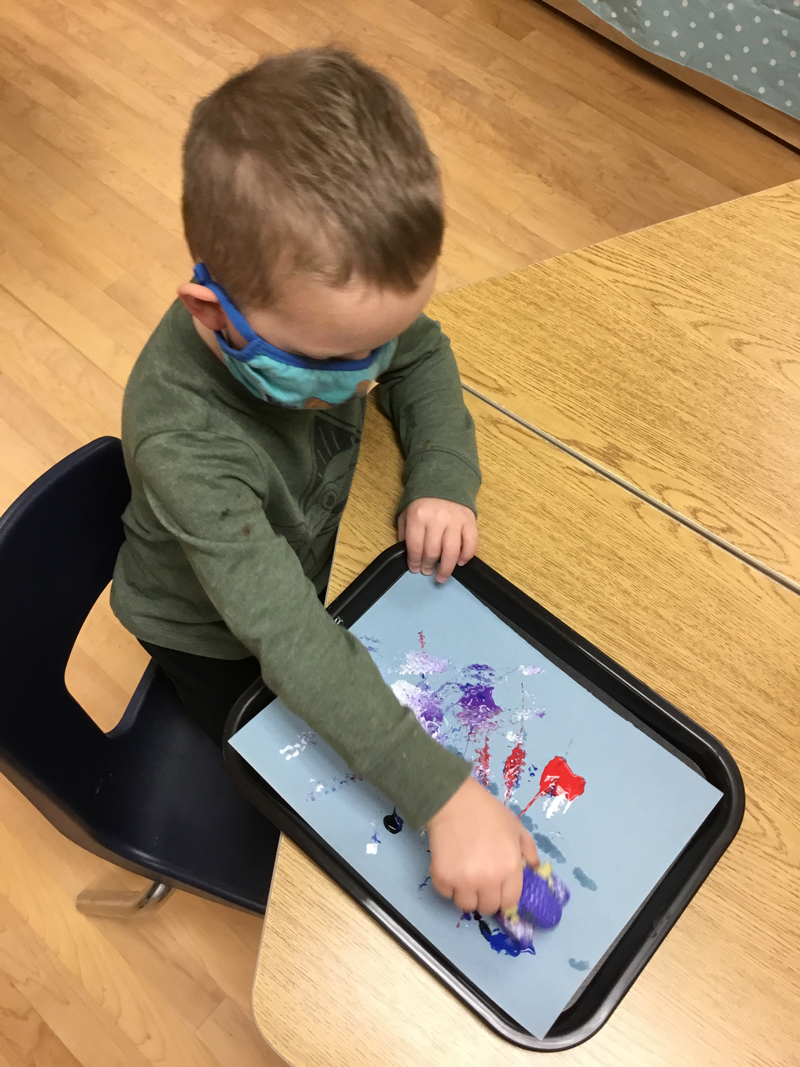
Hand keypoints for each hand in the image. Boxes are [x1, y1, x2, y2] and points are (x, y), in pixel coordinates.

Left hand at [397, 498, 477, 582]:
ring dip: (446, 568)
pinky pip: (471, 542)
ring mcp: (455, 520)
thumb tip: (407, 554)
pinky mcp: (470, 521)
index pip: (416, 547)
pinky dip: (467, 555)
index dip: (414, 562)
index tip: (414, 569)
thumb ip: (404, 532)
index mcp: (418, 516)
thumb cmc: (422, 500)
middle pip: (433, 552)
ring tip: (441, 576)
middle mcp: (437, 519)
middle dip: (429, 566)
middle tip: (427, 572)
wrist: (444, 479)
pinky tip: (460, 562)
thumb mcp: (406, 513)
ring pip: (452, 551)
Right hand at [427, 777, 539, 914]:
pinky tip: (450, 868)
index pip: (510, 902)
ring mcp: (464, 881)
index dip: (504, 897)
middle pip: (488, 907)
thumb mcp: (516, 827)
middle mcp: (489, 880)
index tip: (498, 889)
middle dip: (485, 897)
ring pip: (466, 905)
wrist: (454, 800)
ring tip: (463, 875)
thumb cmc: (488, 812)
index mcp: (510, 868)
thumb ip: (529, 850)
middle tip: (480, 881)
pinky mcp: (442, 877)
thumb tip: (534, 869)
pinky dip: (447, 885)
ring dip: (466, 894)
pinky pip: (445, 893)